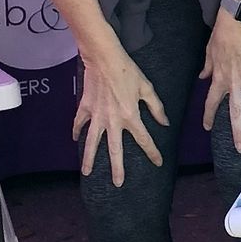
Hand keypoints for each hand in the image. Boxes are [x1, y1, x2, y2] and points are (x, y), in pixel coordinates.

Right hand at [73, 39, 167, 185]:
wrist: (104, 58)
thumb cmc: (128, 71)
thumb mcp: (147, 88)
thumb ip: (156, 107)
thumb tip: (164, 123)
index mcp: (131, 116)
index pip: (144, 140)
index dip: (152, 152)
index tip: (158, 162)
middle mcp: (113, 120)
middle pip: (115, 150)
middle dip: (117, 168)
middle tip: (118, 183)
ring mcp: (97, 115)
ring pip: (92, 142)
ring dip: (89, 158)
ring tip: (87, 172)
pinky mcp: (85, 108)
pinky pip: (80, 123)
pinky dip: (77, 131)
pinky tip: (76, 140)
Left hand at [201, 9, 240, 155]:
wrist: (238, 22)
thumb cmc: (222, 35)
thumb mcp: (209, 53)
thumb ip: (207, 68)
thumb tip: (203, 77)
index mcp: (219, 80)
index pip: (211, 103)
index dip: (208, 117)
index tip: (207, 128)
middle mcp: (235, 84)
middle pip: (236, 114)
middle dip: (238, 133)